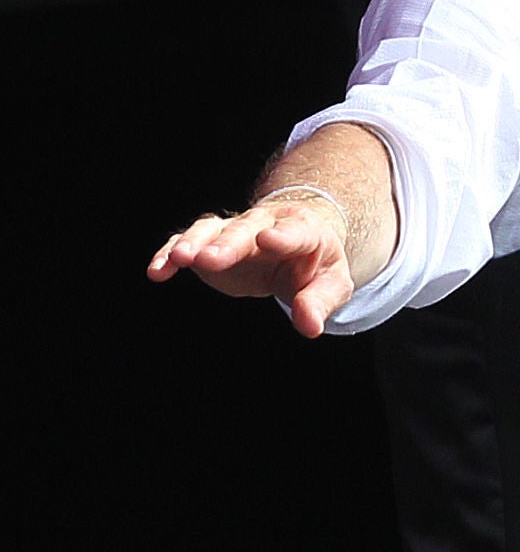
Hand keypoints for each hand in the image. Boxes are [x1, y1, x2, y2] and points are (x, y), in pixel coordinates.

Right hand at [147, 195, 358, 336]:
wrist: (295, 243)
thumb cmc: (315, 265)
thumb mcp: (331, 284)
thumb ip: (319, 303)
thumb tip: (309, 327)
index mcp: (303, 230)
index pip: (293, 232)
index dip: (281, 236)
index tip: (267, 240)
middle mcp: (264, 224)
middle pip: (244, 230)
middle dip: (227, 244)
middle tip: (209, 260)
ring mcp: (234, 231)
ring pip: (211, 230)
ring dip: (193, 243)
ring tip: (178, 259)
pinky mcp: (210, 243)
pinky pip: (185, 242)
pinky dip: (169, 254)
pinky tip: (158, 271)